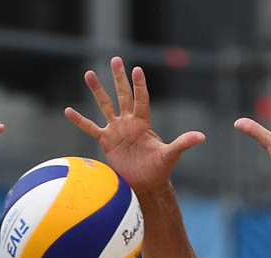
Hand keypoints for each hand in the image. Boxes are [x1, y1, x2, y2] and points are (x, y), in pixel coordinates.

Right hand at [65, 56, 203, 195]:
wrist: (145, 184)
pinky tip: (68, 110)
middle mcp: (129, 122)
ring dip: (97, 91)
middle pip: (123, 95)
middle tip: (115, 59)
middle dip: (119, 78)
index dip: (139, 85)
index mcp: (144, 122)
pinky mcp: (106, 141)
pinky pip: (90, 128)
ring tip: (89, 74)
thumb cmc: (159, 169)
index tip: (137, 70)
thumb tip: (202, 137)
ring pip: (105, 106)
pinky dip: (80, 120)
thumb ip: (183, 143)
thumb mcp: (171, 155)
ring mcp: (116, 130)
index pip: (142, 99)